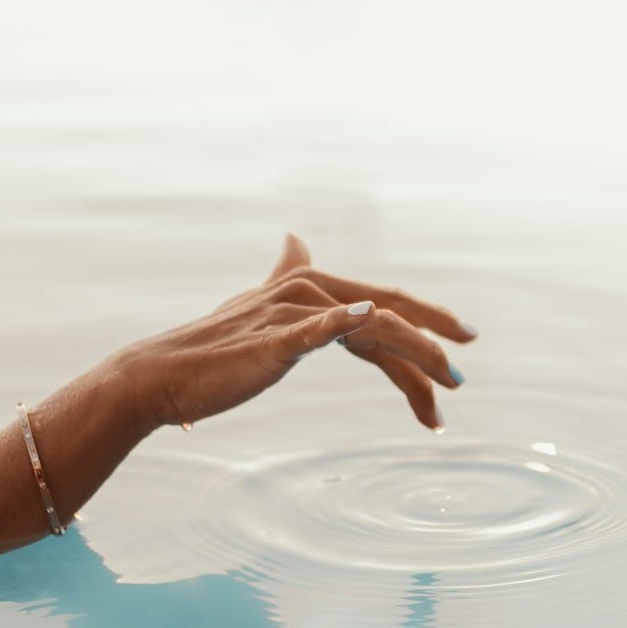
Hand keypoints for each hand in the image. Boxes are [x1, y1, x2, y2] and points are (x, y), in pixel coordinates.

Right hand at [115, 234, 477, 431]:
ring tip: (446, 391)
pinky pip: (317, 327)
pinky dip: (343, 320)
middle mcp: (307, 291)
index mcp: (310, 287)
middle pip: (388, 310)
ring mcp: (291, 313)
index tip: (460, 346)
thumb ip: (283, 273)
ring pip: (373, 327)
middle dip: (434, 340)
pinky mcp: (274, 339)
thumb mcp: (258, 305)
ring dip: (416, 359)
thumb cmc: (214, 351)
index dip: (424, 323)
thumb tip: (295, 236)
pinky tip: (367, 317)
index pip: (380, 305)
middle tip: (464, 374)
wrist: (162, 375)